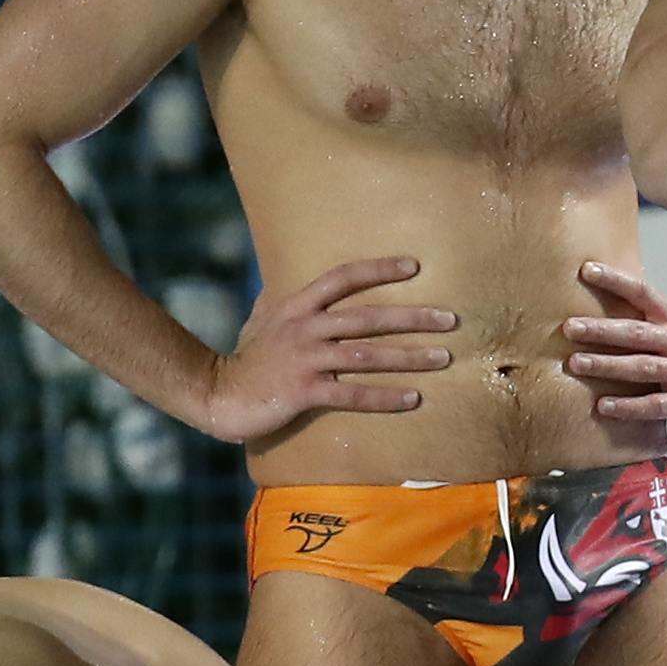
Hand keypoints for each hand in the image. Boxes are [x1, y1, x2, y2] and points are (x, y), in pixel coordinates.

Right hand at [197, 254, 455, 444]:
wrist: (215, 394)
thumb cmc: (246, 358)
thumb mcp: (261, 320)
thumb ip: (279, 299)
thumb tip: (284, 277)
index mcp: (296, 306)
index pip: (342, 278)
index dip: (378, 269)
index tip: (414, 266)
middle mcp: (304, 328)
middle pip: (367, 317)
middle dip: (412, 317)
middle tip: (451, 319)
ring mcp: (304, 360)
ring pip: (367, 355)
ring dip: (409, 357)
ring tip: (444, 357)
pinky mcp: (303, 392)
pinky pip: (352, 395)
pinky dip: (385, 397)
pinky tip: (413, 399)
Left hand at [564, 259, 666, 436]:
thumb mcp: (661, 334)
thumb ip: (633, 318)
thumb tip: (584, 291)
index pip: (643, 292)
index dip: (615, 280)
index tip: (585, 269)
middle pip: (638, 333)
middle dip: (601, 330)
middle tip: (569, 328)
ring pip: (644, 367)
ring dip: (608, 365)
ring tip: (575, 364)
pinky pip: (655, 405)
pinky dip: (628, 406)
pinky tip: (602, 405)